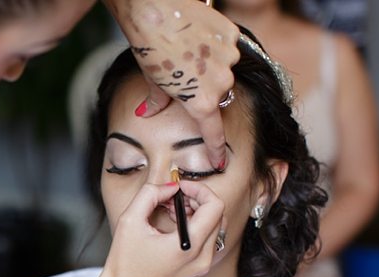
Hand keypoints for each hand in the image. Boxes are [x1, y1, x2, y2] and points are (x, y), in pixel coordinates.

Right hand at [100, 180, 224, 276]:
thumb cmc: (124, 265)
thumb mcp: (130, 221)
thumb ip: (150, 195)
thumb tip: (169, 187)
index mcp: (190, 246)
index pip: (215, 205)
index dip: (199, 189)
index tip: (179, 188)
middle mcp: (203, 257)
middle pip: (217, 215)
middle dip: (196, 200)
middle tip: (172, 197)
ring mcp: (202, 266)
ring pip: (214, 227)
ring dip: (196, 213)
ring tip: (170, 211)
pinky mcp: (197, 270)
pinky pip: (207, 241)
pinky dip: (194, 227)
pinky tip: (172, 226)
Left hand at [107, 0, 239, 167]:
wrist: (155, 11)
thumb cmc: (149, 50)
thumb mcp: (152, 81)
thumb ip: (156, 102)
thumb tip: (146, 114)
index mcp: (200, 102)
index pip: (213, 132)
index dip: (215, 149)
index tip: (218, 160)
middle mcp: (220, 82)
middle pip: (217, 94)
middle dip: (203, 90)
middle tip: (184, 75)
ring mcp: (229, 57)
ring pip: (223, 69)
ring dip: (208, 65)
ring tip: (187, 51)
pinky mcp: (231, 35)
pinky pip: (226, 46)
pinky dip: (213, 45)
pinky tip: (196, 36)